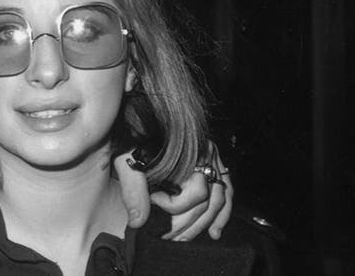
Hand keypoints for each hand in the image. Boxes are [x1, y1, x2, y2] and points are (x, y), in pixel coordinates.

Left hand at [113, 143, 232, 240]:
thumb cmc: (134, 136)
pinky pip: (227, 192)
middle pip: (207, 202)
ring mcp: (213, 158)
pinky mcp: (214, 163)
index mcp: (189, 152)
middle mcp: (206, 154)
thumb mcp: (127, 158)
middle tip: (167, 237)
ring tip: (183, 239)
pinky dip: (222, 215)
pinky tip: (214, 233)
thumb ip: (133, 189)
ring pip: (220, 200)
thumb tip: (138, 222)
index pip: (196, 193)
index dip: (174, 206)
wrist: (140, 115)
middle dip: (186, 225)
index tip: (154, 202)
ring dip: (203, 225)